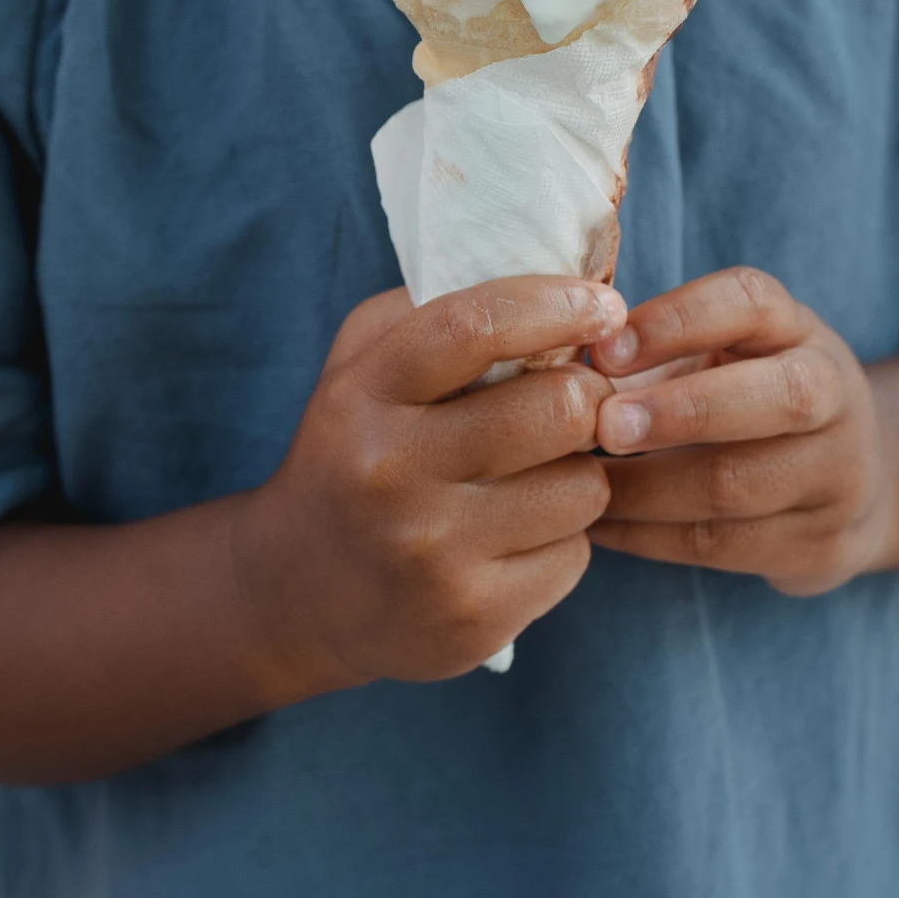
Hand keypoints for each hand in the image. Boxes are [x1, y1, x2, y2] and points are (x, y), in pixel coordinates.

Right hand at [234, 277, 626, 685]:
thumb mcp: (359, 367)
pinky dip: (561, 540)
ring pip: (583, 488)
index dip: (555, 305)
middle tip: (575, 400)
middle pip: (559, 409)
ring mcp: (434, 553)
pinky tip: (516, 537)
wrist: (297, 592)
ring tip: (534, 477)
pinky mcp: (473, 617)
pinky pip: (575, 557)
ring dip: (577, 474)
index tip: (601, 305)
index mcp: (364, 397)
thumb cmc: (352, 453)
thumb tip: (552, 280)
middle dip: (587, 396)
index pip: (473, 327)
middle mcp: (393, 474)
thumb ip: (433, 312)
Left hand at [586, 266, 898, 595]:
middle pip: (781, 397)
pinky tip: (596, 525)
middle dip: (683, 411)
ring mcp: (837, 476)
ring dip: (644, 488)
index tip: (604, 348)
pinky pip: (720, 545)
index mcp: (797, 331)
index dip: (677, 320)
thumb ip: (645, 353)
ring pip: (740, 485)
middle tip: (603, 426)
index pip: (751, 302)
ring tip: (578, 483)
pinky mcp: (818, 546)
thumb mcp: (713, 357)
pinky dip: (645, 536)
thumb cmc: (742, 398)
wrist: (853, 486)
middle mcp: (834, 396)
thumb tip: (552, 364)